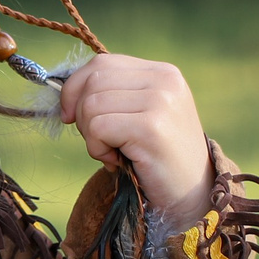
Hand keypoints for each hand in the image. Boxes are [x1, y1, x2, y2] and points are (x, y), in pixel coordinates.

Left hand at [59, 54, 213, 221]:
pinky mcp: (151, 127)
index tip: (71, 116)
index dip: (76, 88)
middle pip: (93, 82)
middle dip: (83, 115)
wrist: (192, 195)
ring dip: (91, 136)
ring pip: (91, 104)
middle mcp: (165, 80)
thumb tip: (66, 93)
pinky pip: (98, 127)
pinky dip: (97, 149)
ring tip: (113, 153)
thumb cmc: (158, 158)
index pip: (102, 63)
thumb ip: (114, 95)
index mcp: (162, 72)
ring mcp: (160, 101)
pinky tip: (116, 162)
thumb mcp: (141, 115)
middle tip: (101, 142)